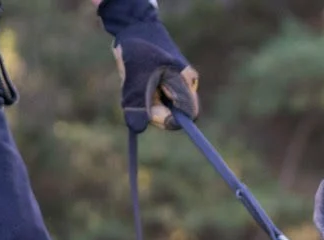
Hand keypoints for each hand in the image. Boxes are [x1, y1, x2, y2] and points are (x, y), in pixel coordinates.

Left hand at [96, 0, 199, 132]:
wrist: (137, 28)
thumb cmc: (137, 50)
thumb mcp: (134, 77)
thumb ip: (137, 104)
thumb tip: (137, 128)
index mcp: (185, 81)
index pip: (187, 115)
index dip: (166, 119)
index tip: (148, 111)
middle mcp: (189, 83)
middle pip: (176, 113)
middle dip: (156, 109)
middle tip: (140, 92)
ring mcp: (184, 82)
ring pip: (169, 107)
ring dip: (152, 102)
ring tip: (141, 81)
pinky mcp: (177, 82)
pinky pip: (165, 100)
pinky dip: (152, 96)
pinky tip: (145, 80)